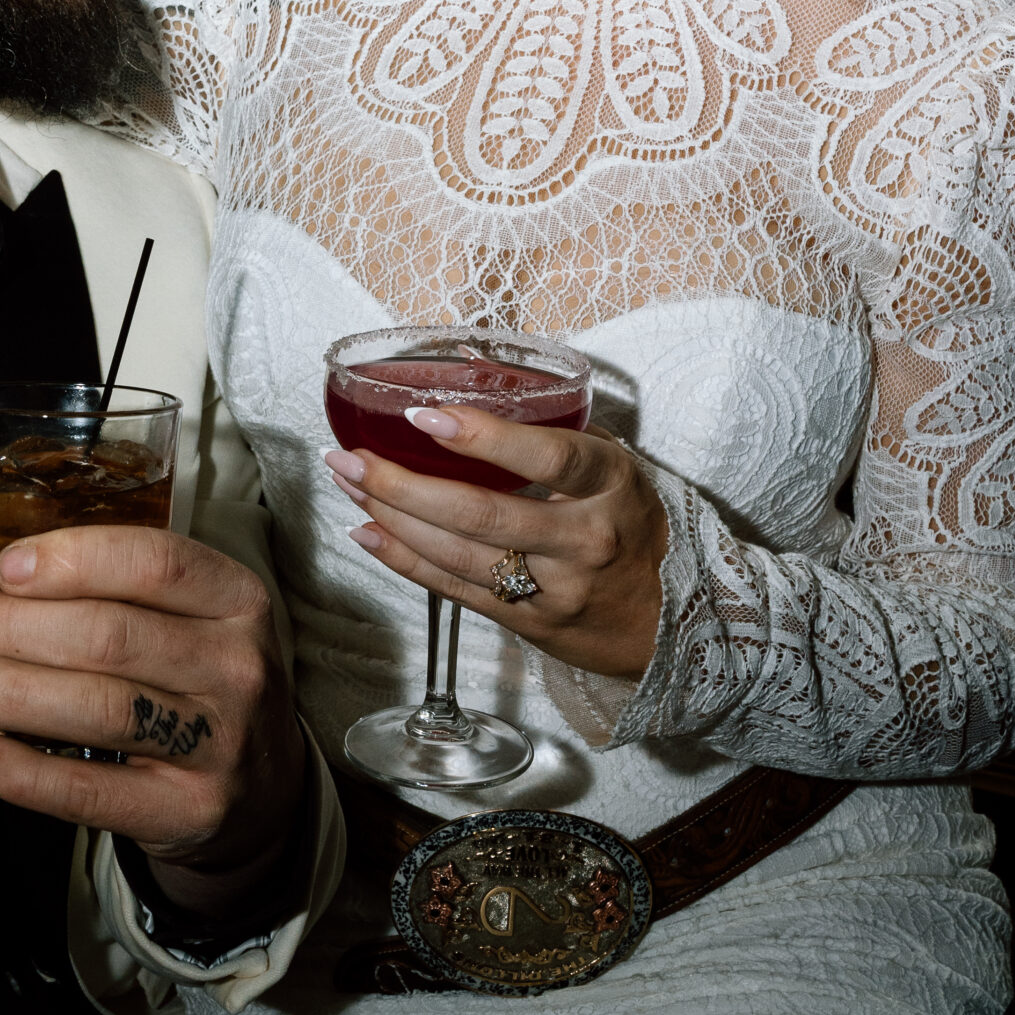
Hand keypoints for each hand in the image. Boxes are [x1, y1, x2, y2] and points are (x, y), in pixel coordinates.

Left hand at [0, 525, 303, 916]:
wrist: (265, 791)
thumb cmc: (200, 684)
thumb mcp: (194, 622)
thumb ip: (119, 594)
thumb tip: (1, 585)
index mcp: (237, 601)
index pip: (156, 563)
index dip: (73, 560)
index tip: (6, 569)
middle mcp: (237, 669)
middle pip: (112, 636)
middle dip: (17, 628)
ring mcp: (220, 744)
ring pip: (100, 708)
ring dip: (10, 693)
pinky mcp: (190, 811)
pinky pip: (92, 791)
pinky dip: (27, 774)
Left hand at [326, 407, 667, 680]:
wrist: (667, 621)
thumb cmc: (630, 526)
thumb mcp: (614, 470)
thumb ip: (559, 436)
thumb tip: (476, 392)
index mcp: (610, 484)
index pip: (548, 456)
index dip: (483, 437)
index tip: (424, 416)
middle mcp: (585, 539)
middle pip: (481, 515)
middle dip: (402, 485)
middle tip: (350, 457)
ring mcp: (555, 588)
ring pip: (457, 555)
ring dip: (391, 517)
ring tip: (348, 482)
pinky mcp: (528, 623)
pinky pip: (454, 590)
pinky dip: (403, 560)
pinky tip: (367, 532)